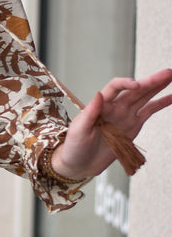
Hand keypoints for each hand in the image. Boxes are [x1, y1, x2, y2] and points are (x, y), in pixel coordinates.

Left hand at [51, 68, 171, 179]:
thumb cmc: (74, 146)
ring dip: (157, 87)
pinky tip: (170, 96)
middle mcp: (115, 107)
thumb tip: (99, 94)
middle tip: (168, 72)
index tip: (137, 85)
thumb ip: (90, 113)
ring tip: (170, 76)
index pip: (115, 87)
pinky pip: (148, 112)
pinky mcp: (133, 127)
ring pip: (144, 98)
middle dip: (151, 81)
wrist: (80, 164)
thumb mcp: (78, 130)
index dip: (126, 83)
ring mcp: (125, 116)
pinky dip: (160, 104)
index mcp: (101, 105)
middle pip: (135, 90)